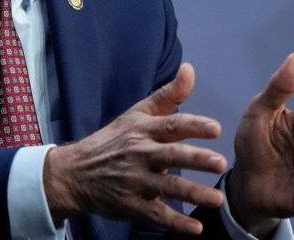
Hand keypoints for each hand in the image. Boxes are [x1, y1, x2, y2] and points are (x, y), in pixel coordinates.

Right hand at [43, 63, 228, 235]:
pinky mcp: (130, 205)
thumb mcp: (136, 113)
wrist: (74, 172)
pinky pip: (155, 214)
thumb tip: (190, 69)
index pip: (170, 124)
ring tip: (216, 199)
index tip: (215, 128)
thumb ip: (168, 95)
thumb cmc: (112, 141)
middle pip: (169, 155)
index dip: (193, 126)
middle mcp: (138, 153)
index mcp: (142, 129)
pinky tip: (195, 228)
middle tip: (220, 162)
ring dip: (191, 194)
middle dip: (195, 159)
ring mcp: (133, 181)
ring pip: (166, 187)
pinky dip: (175, 223)